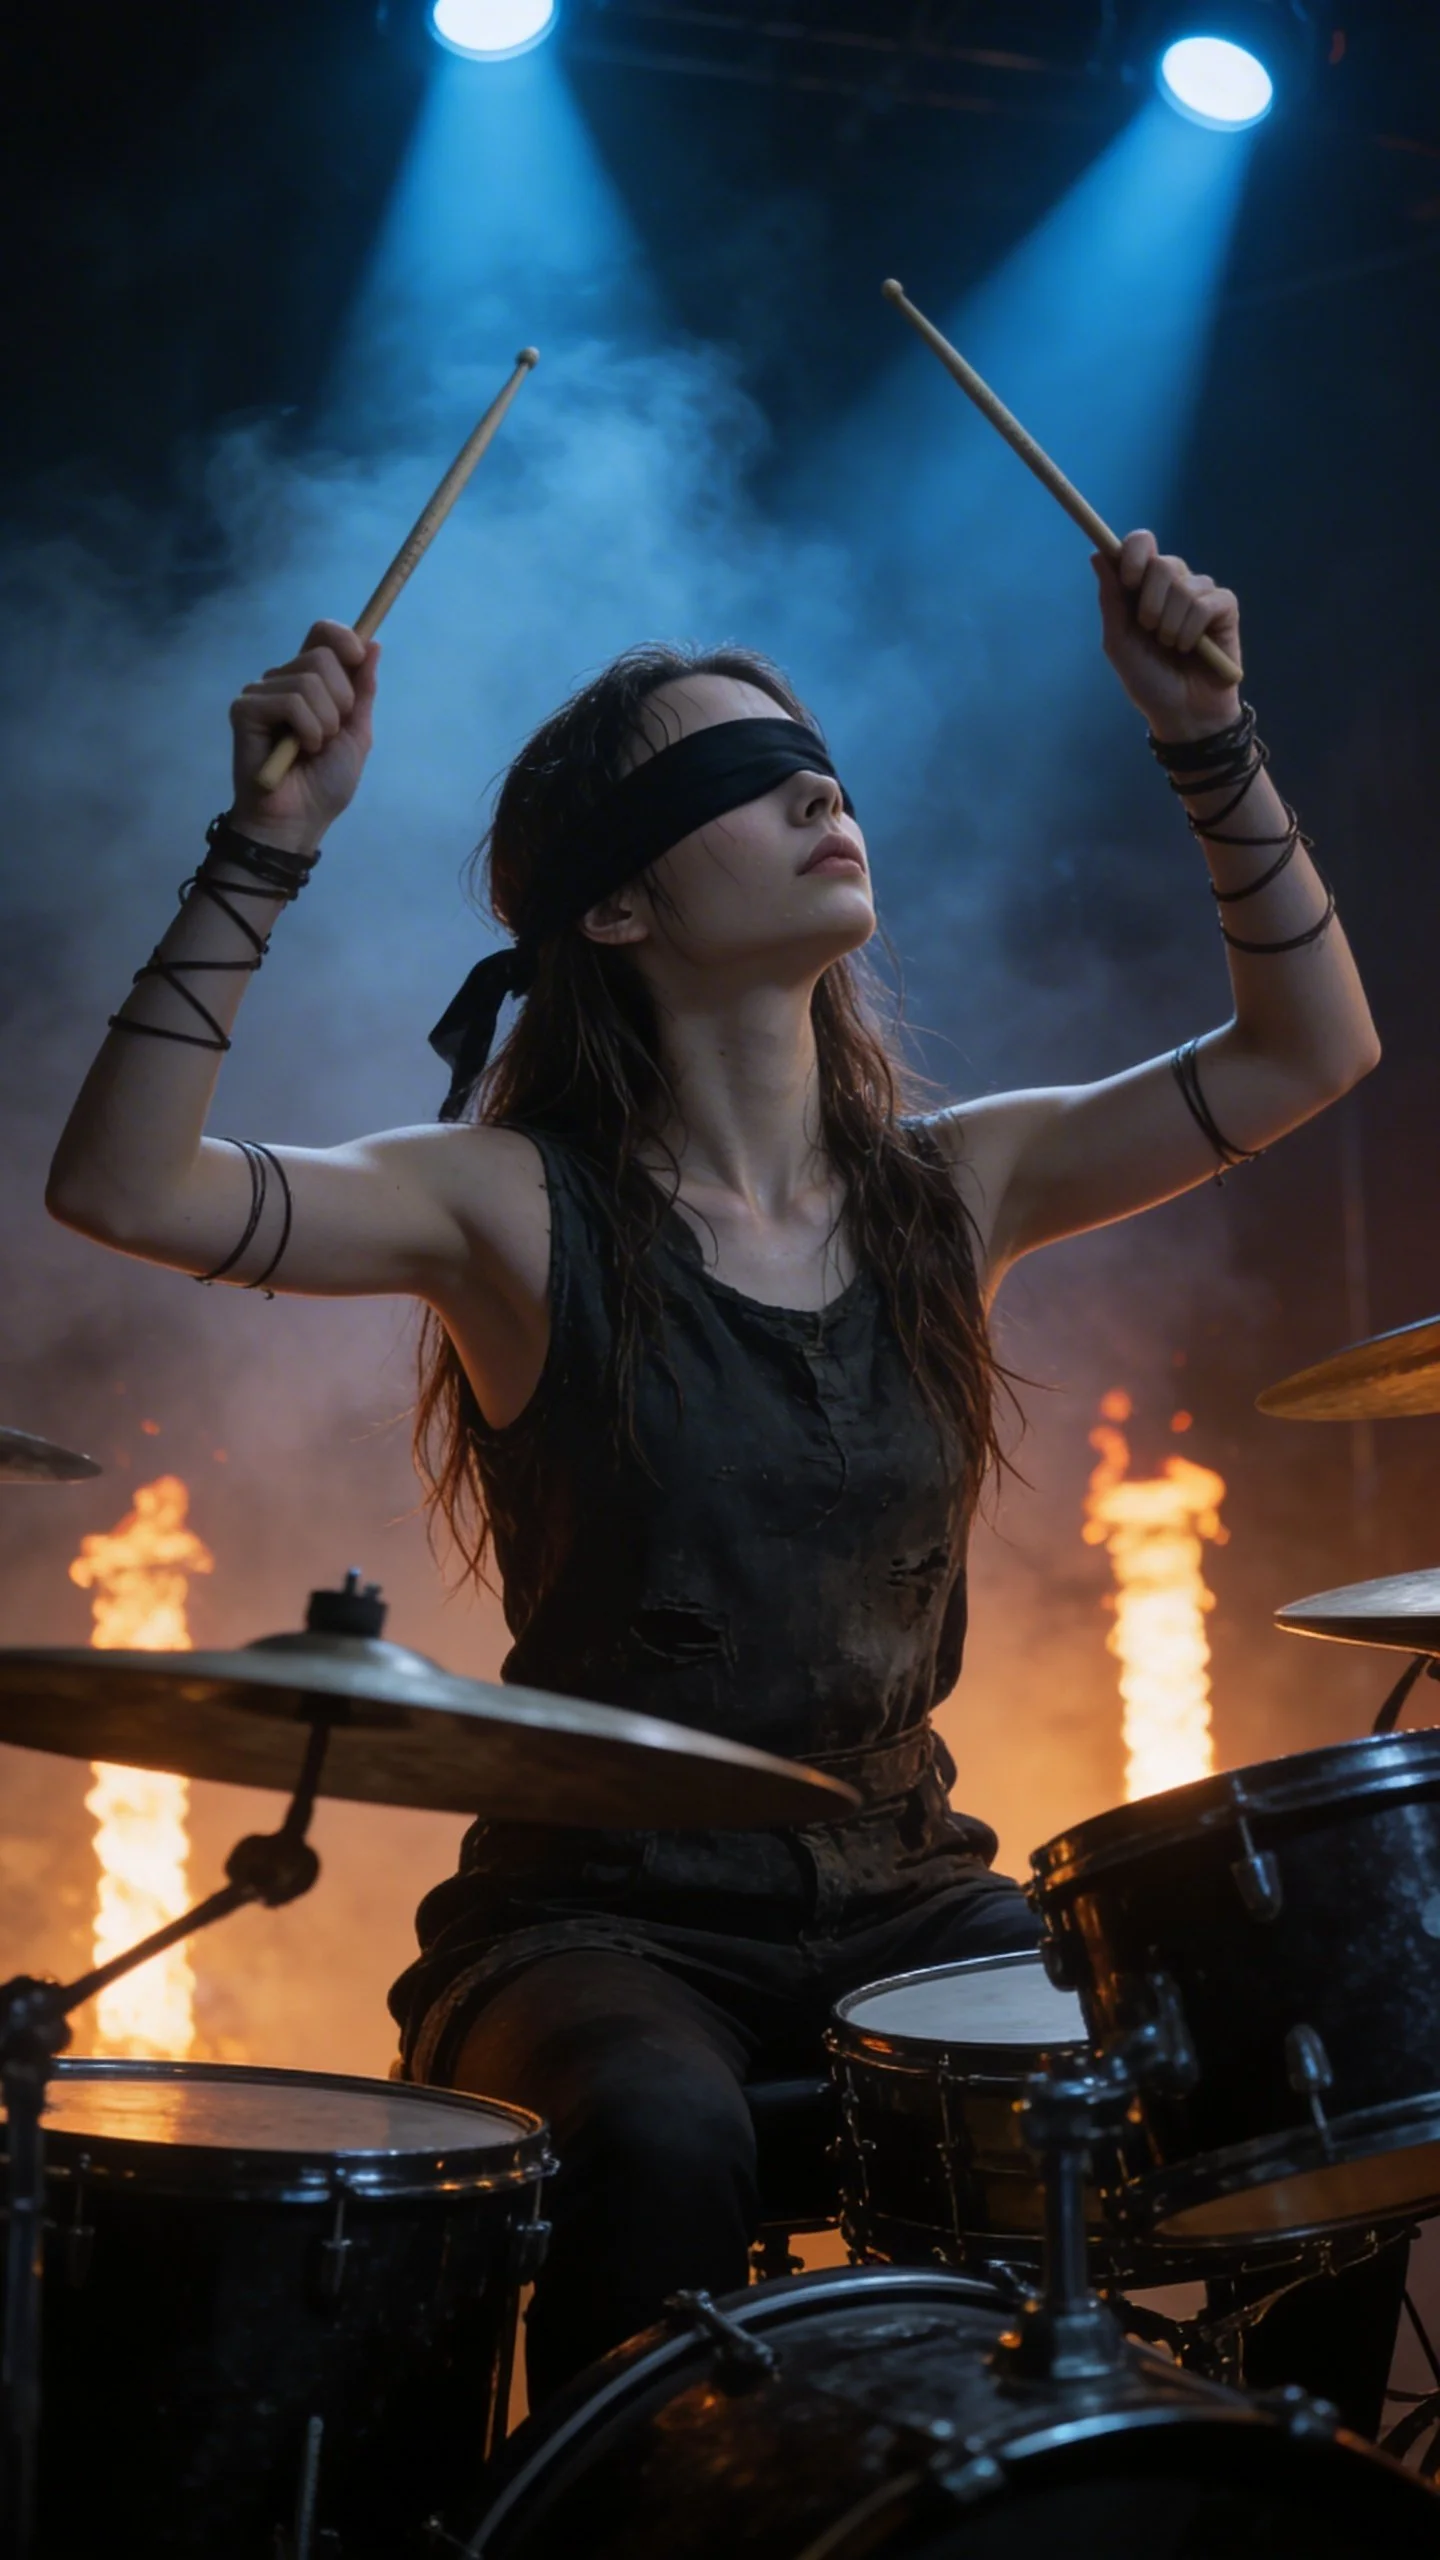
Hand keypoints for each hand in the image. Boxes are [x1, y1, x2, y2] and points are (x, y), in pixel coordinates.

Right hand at [229, 619, 378, 851]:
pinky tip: (297, 751)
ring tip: (313, 748)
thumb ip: (363, 690)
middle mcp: (283, 679)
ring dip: (325, 723)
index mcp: (311, 680)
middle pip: (321, 655)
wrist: (301, 819)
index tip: (358, 657)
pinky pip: (289, 701)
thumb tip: (373, 644)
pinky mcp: (245, 709)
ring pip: (308, 681)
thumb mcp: (357, 733)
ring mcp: (261, 693)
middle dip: (341, 700)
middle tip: (331, 734)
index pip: (321, 632)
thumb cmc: (325, 783)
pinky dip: (306, 730)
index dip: (343, 637)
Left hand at [1093, 531, 1241, 743]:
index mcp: (1144, 586)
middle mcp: (1173, 583)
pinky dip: (1193, 630)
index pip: (1141, 543)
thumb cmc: (1148, 679)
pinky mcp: (1225, 607)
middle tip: (1150, 631)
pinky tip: (1192, 648)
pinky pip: (1207, 603)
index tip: (1128, 580)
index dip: (1134, 553)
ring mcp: (1201, 593)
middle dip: (1150, 602)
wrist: (1180, 713)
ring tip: (1173, 648)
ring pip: (1185, 586)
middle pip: (1163, 563)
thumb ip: (1111, 599)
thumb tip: (1097, 555)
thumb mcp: (1119, 642)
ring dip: (1171, 626)